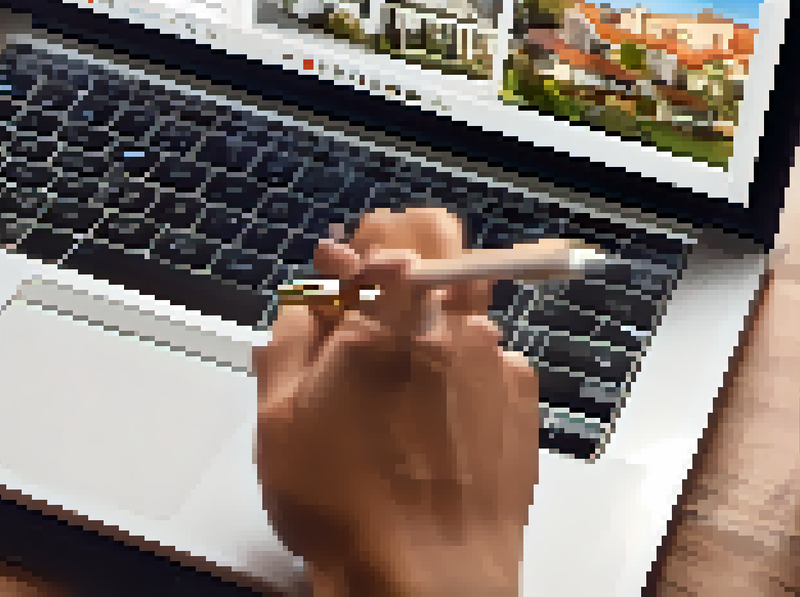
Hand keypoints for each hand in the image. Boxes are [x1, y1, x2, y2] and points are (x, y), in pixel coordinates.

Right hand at [253, 208, 540, 596]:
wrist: (426, 577)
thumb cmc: (349, 511)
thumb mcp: (278, 421)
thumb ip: (287, 341)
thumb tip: (304, 305)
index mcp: (375, 327)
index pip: (382, 237)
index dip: (358, 251)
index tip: (345, 274)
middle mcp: (443, 330)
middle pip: (441, 243)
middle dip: (409, 255)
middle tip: (384, 290)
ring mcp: (492, 361)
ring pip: (466, 304)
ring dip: (437, 320)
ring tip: (405, 382)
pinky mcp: (521, 399)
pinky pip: (494, 357)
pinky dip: (467, 370)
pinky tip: (439, 418)